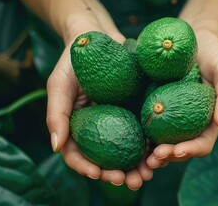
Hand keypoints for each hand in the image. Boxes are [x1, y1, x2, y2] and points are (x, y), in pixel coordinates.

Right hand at [46, 21, 152, 189]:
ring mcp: (121, 121)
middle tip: (130, 181)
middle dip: (118, 175)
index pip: (79, 155)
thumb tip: (56, 147)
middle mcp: (100, 129)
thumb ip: (57, 114)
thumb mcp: (59, 85)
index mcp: (78, 128)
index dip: (86, 168)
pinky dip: (153, 146)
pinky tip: (161, 153)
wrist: (98, 36)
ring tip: (148, 175)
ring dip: (138, 167)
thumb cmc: (73, 60)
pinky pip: (147, 132)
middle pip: (107, 160)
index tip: (97, 173)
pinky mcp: (140, 110)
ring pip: (129, 151)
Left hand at [146, 29, 217, 167]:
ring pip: (159, 144)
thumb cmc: (214, 53)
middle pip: (178, 150)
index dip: (190, 151)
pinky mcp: (150, 107)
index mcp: (208, 121)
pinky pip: (143, 125)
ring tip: (140, 157)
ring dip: (150, 155)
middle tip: (153, 159)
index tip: (176, 150)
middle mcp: (187, 124)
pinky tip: (125, 136)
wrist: (190, 36)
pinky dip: (136, 136)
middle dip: (167, 158)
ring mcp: (168, 118)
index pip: (202, 144)